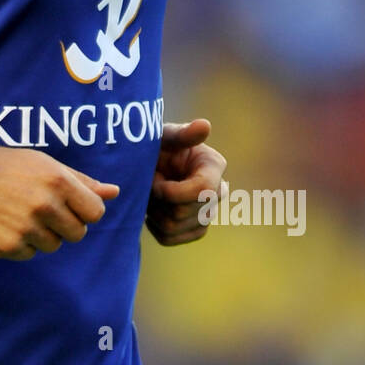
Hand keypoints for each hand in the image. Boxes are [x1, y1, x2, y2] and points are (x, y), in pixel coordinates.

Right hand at [0, 145, 119, 260]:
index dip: (84, 209)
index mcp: (57, 180)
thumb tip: (114, 192)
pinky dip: (20, 243)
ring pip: (53, 246)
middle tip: (41, 208)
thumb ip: (81, 180)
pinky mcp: (6, 247)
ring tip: (19, 213)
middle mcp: (43, 205)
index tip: (69, 204)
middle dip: (65, 224)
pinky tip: (4, 223)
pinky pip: (29, 254)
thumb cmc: (2, 166)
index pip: (96, 212)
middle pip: (78, 233)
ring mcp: (24, 229)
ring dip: (42, 234)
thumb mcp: (42, 163)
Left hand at [145, 118, 227, 245]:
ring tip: (149, 193)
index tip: (154, 183)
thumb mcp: (164, 136)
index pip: (203, 191)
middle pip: (183, 212)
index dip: (172, 192)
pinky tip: (152, 208)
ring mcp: (208, 214)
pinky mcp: (194, 230)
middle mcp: (217, 191)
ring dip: (152, 211)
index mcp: (214, 166)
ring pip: (173, 227)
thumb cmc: (156, 144)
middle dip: (157, 200)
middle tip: (147, 184)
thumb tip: (205, 125)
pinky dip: (152, 226)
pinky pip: (168, 238)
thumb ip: (182, 134)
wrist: (147, 162)